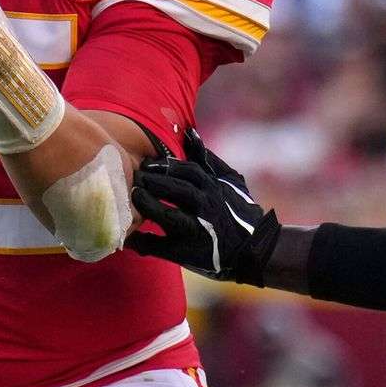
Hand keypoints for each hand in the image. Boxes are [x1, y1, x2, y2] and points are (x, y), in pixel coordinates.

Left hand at [126, 131, 282, 284]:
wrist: (255, 249)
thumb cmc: (237, 210)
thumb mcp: (229, 180)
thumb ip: (208, 159)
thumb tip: (189, 133)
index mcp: (213, 187)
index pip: (188, 171)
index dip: (165, 165)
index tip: (146, 163)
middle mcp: (207, 206)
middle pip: (178, 189)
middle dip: (155, 181)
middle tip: (135, 176)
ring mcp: (199, 230)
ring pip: (171, 216)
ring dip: (150, 206)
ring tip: (135, 196)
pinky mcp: (190, 253)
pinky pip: (164, 248)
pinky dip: (145, 242)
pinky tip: (130, 238)